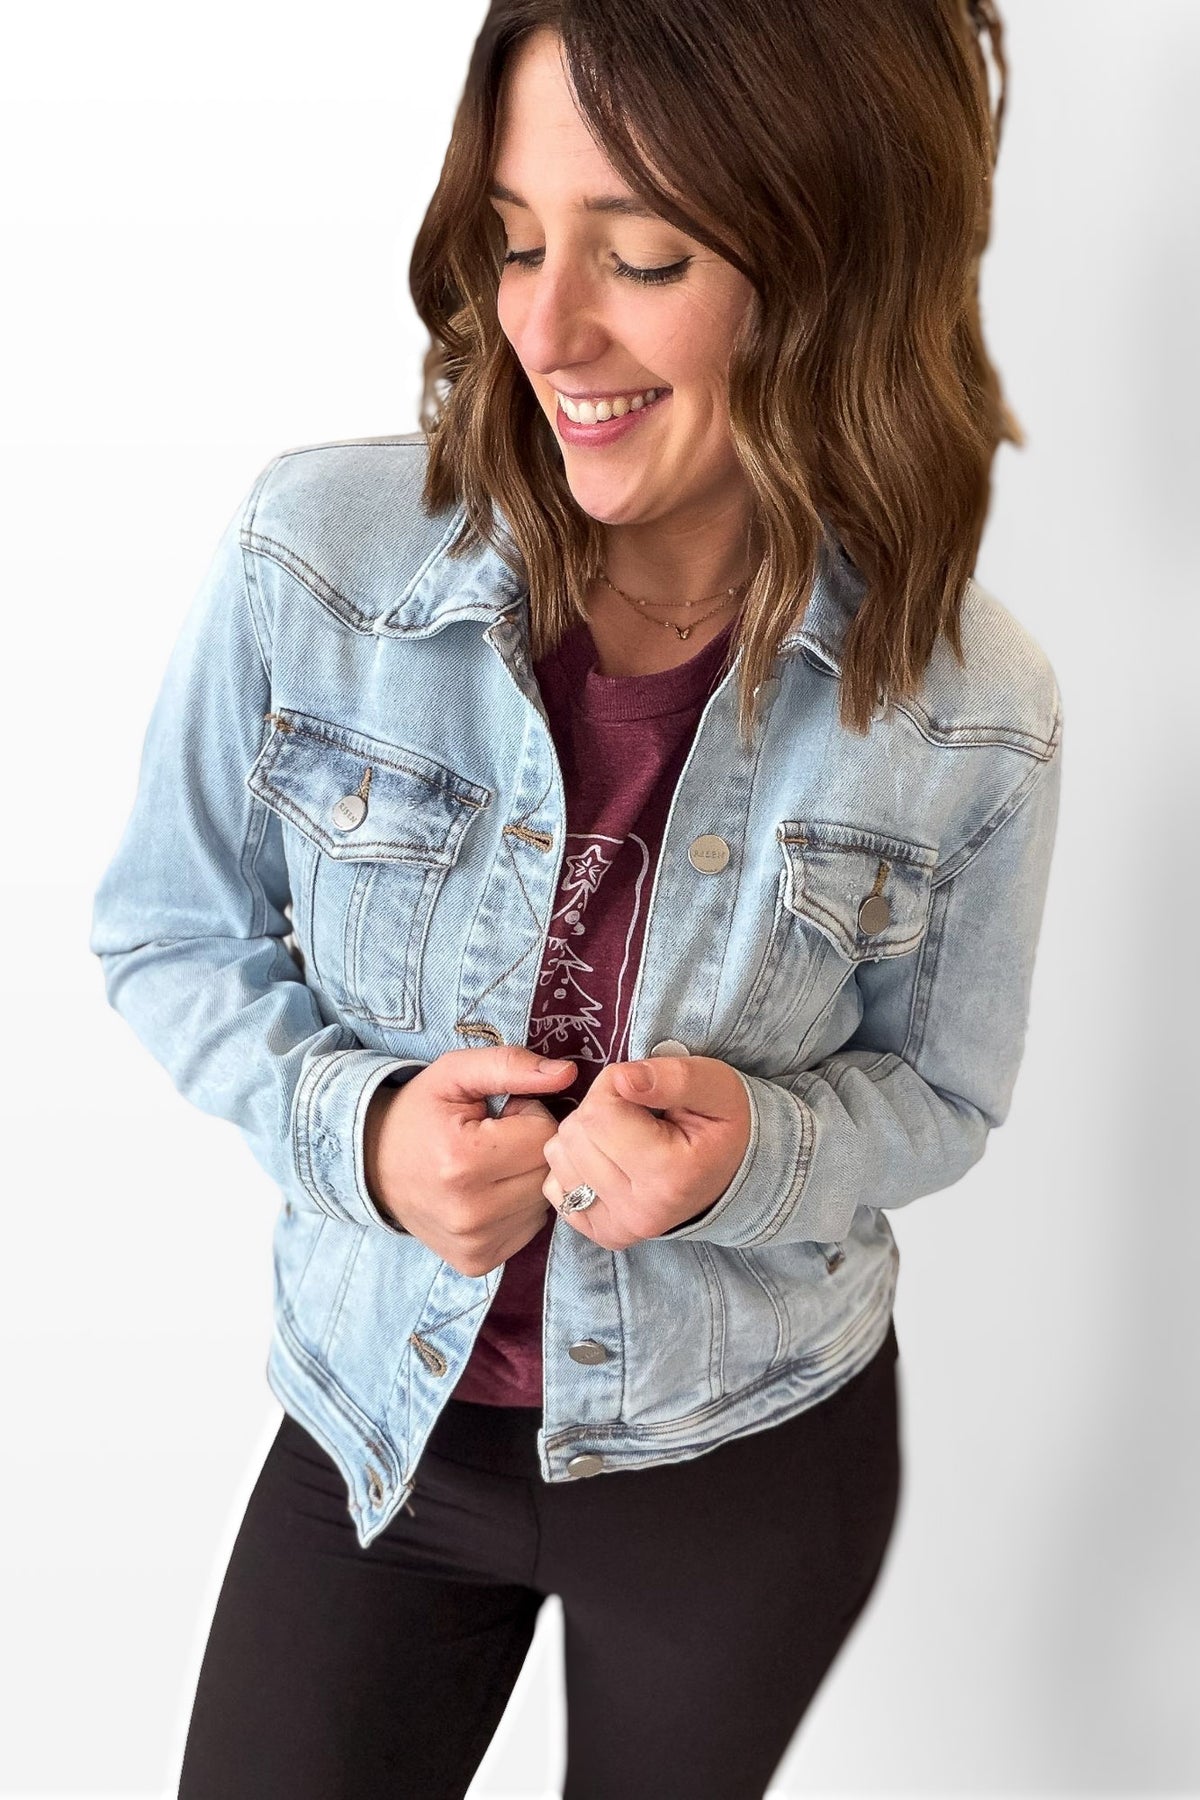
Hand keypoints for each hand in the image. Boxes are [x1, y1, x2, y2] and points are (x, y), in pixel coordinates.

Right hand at [362, 1046, 576, 1275]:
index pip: (544, 1135)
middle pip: (547, 1171)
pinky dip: (517, 1207)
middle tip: (495, 1140)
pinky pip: (529, 1228)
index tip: (500, 1116)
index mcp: (464, 1161)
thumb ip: (510, 1065)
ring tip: (490, 1166)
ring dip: (525, 1179)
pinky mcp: (478, 1262)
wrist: (372, 1166)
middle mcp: (470, 1212)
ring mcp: (474, 1244)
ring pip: (541, 1201)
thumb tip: (567, 1074)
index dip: (528, 1117)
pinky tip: (488, 1193)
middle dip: (530, 1148)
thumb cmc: (419, 1114)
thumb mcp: (455, 1073)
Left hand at [540, 1056, 751, 1249]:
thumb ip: (672, 1077)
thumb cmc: (721, 1124)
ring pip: (558, 1156)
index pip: (599, 1113)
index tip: (641, 1091)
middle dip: (597, 1110)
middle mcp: (641, 1212)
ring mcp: (618, 1229)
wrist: (732, 1173)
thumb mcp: (715, 1085)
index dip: (613, 1086)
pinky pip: (554, 1185)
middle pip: (574, 1135)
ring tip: (623, 1137)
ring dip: (583, 1136)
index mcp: (669, 1176)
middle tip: (635, 1114)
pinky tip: (608, 1160)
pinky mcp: (601, 1233)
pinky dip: (574, 1165)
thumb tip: (622, 1079)